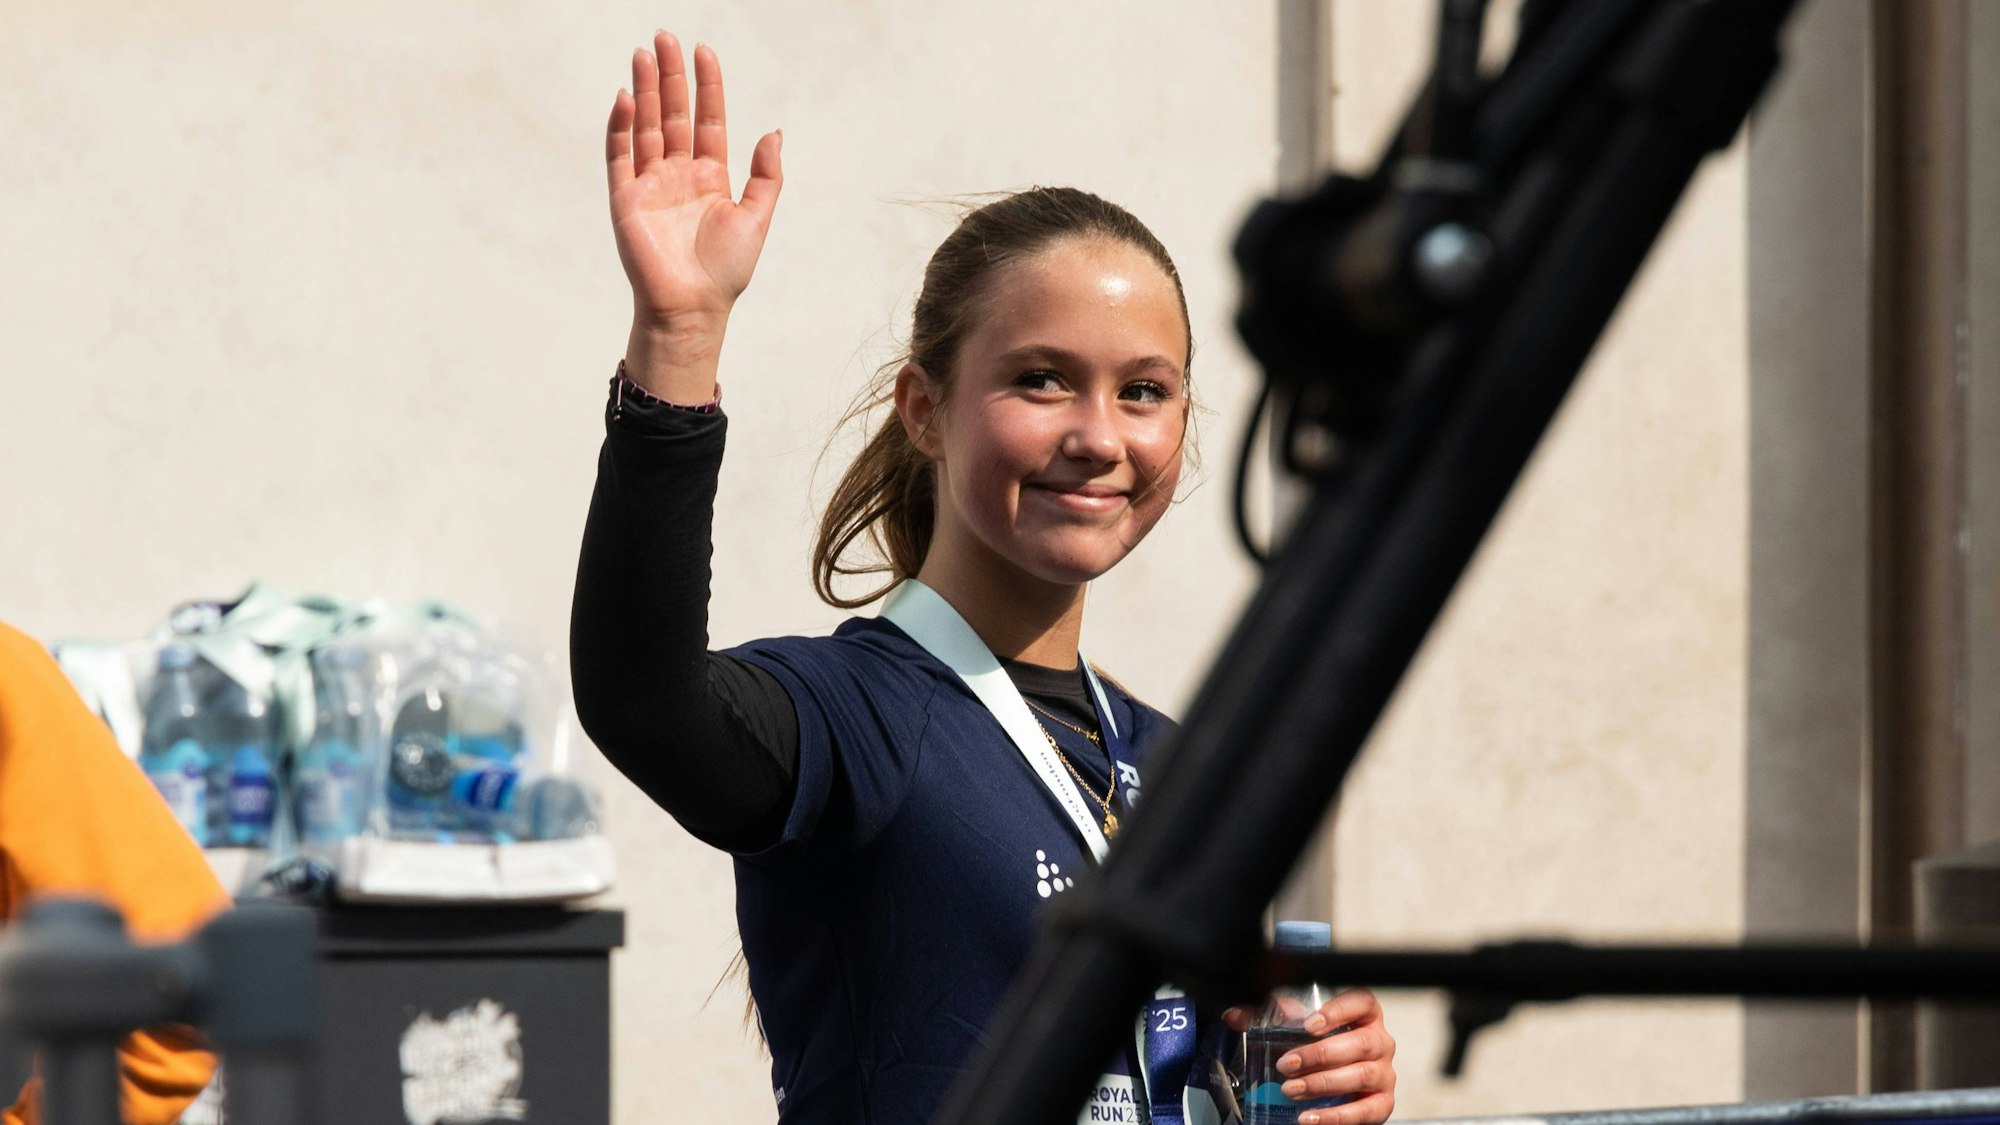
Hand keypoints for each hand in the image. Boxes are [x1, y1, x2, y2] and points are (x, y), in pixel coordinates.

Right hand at [606, 32, 782, 397]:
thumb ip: (767, 175)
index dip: (706, 87)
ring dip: (646, 90)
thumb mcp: (756, 216)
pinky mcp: (625, 198)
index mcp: (709, 177)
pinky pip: (620, 155)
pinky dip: (622, 126)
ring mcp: (649, 184)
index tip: (703, 51)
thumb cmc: (726, 270)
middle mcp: (678, 175)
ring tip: (643, 54)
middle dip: (670, 77)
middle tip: (665, 37)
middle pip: (674, 114)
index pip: (707, 120)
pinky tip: (628, 98)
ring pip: (646, 126)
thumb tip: (775, 132)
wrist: (693, 307)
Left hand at [1227, 988, 1397, 1124]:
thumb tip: (1234, 1015)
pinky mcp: (1382, 1104)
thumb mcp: (1294, 1029)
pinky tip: (1309, 1117)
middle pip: (1361, 1042)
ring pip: (1362, 1074)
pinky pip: (1366, 1111)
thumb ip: (1267, 1018)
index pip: (1362, 1002)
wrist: (1330, 1085)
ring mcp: (1385, 1074)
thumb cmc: (1315, 1049)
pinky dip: (1335, 1117)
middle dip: (1320, 1054)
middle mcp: (1380, 1042)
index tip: (1308, 1025)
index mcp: (1364, 1016)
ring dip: (1323, 1083)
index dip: (1339, 1010)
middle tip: (1286, 1064)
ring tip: (1291, 1090)